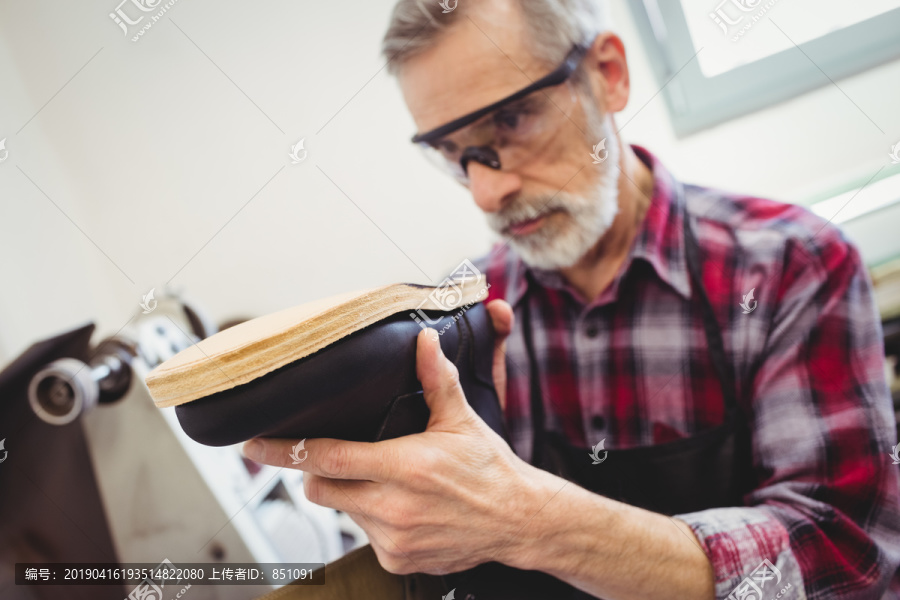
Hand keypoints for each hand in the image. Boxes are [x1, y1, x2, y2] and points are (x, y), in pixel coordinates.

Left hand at [241, 300, 547, 574]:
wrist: (518, 521)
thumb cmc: (488, 469)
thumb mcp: (461, 421)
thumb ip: (436, 380)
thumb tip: (423, 340)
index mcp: (404, 466)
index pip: (325, 458)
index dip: (284, 450)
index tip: (252, 445)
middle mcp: (393, 507)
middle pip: (321, 488)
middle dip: (317, 472)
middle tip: (338, 457)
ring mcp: (393, 539)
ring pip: (342, 511)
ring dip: (350, 494)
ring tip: (385, 481)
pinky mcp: (397, 560)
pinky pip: (364, 535)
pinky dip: (371, 519)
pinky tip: (401, 507)